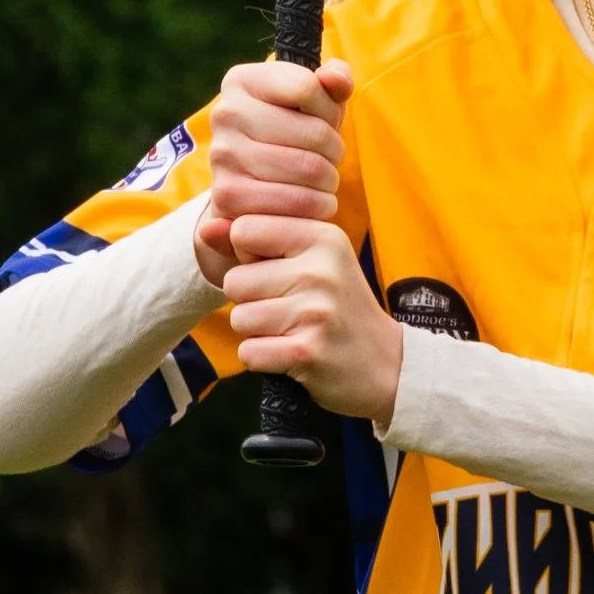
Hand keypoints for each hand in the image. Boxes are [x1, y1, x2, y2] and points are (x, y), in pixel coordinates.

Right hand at [193, 58, 350, 289]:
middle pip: (314, 133)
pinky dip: (316, 206)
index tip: (324, 122)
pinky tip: (314, 202)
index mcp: (242, 80)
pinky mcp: (227, 195)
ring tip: (323, 181)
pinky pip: (294, 202)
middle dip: (335, 151)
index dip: (330, 110)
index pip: (307, 88)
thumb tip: (336, 79)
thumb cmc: (293, 131)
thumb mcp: (314, 101)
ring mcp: (222, 155)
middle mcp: (225, 113)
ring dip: (329, 180)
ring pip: (309, 170)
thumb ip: (334, 80)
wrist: (252, 181)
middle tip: (329, 160)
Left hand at [224, 215, 403, 425]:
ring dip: (257, 333)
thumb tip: (205, 228)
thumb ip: (256, 241)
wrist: (388, 365)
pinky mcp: (308, 352)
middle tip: (290, 310)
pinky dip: (262, 359)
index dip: (249, 257)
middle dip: (251, 302)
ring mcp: (316, 311)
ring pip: (240, 319)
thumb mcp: (308, 261)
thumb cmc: (338, 307)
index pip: (244, 229)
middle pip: (235, 281)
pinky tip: (292, 355)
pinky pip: (249, 353)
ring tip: (293, 331)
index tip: (281, 272)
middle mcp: (321, 269)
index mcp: (322, 236)